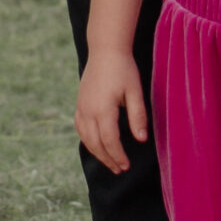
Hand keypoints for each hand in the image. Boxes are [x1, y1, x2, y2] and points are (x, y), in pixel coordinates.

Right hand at [75, 49, 149, 175]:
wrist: (105, 50)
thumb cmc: (123, 69)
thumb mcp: (135, 91)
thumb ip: (138, 116)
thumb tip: (141, 139)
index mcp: (103, 109)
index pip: (110, 141)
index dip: (118, 155)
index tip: (126, 166)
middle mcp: (88, 110)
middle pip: (96, 143)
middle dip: (108, 159)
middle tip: (120, 169)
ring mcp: (81, 107)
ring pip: (86, 138)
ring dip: (97, 152)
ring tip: (110, 162)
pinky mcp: (79, 103)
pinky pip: (80, 128)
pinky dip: (87, 140)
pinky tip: (96, 145)